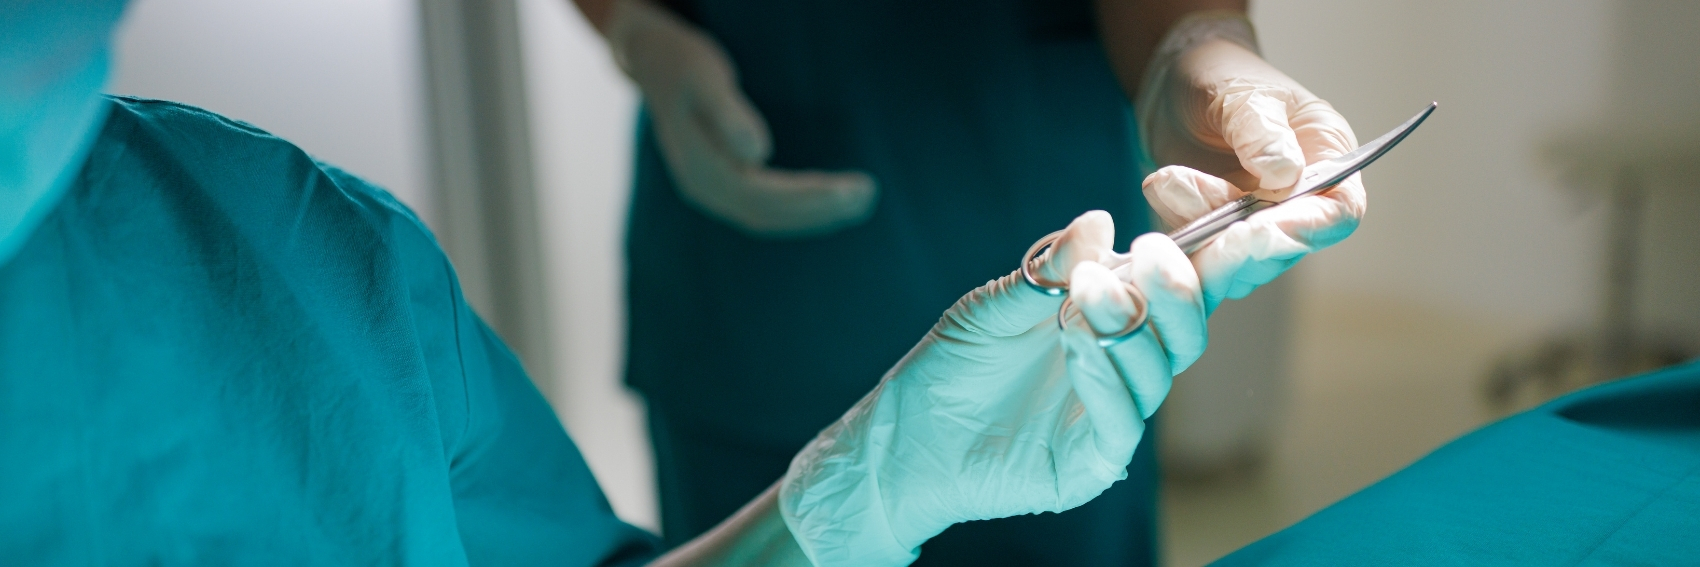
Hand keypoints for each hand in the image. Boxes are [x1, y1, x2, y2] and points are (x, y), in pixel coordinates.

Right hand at [605, 0, 876, 236]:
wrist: (652, 59)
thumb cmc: (682, 62)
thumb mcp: (704, 78)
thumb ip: (729, 115)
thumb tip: (759, 152)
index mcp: (699, 170)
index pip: (762, 197)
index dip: (809, 199)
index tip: (850, 190)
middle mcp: (704, 188)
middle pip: (768, 214)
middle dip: (820, 209)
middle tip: (868, 194)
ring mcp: (712, 187)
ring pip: (768, 215)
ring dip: (815, 213)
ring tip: (860, 201)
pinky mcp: (724, 179)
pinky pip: (765, 204)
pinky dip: (800, 206)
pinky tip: (830, 198)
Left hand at [778, 211, 1207, 566]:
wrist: (905, 437)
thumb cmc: (955, 365)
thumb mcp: (995, 302)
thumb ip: (1049, 268)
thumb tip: (1099, 222)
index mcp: (1118, 312)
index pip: (1189, 278)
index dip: (1233, 250)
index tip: (1262, 216)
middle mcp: (1129, 361)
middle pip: (1192, 324)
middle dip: (1179, 286)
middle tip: (1149, 253)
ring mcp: (1117, 411)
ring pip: (1162, 366)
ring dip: (1129, 323)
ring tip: (1083, 295)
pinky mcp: (1096, 458)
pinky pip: (1122, 418)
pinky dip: (1106, 376)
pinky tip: (1077, 342)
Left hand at [1137, 12, 1364, 310]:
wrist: (1174, 85)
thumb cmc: (1223, 77)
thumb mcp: (1243, 95)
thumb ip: (1262, 132)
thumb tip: (1284, 176)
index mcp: (1327, 160)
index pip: (1337, 212)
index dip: (1305, 229)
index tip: (1262, 229)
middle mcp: (1297, 202)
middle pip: (1284, 250)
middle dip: (1241, 248)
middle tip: (1208, 231)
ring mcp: (1253, 224)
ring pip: (1237, 263)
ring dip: (1202, 233)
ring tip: (1170, 180)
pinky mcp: (1213, 235)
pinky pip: (1197, 253)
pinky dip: (1177, 227)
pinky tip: (1162, 184)